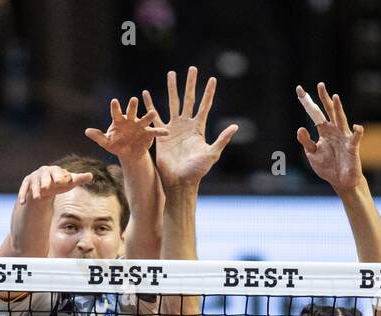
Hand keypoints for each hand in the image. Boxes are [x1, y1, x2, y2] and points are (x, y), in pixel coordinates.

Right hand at [17, 165, 93, 204]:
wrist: (45, 187)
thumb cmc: (59, 184)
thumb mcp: (69, 183)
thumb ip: (79, 179)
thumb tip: (91, 175)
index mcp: (54, 170)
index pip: (56, 171)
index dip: (59, 176)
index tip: (61, 182)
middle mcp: (42, 171)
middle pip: (44, 176)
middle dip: (45, 181)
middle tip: (46, 188)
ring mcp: (33, 177)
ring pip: (33, 184)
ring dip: (34, 190)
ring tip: (37, 197)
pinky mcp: (26, 183)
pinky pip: (23, 189)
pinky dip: (22, 195)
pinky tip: (22, 203)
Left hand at [84, 96, 165, 162]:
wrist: (129, 153)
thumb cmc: (116, 145)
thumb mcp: (106, 143)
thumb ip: (98, 137)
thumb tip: (86, 131)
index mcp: (119, 121)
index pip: (116, 113)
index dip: (115, 107)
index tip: (114, 101)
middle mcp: (131, 120)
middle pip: (131, 112)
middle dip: (133, 106)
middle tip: (133, 99)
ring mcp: (140, 126)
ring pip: (145, 119)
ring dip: (149, 116)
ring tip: (153, 113)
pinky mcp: (148, 133)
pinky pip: (155, 132)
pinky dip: (160, 132)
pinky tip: (166, 132)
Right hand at [145, 67, 238, 190]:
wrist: (179, 181)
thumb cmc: (197, 170)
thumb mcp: (211, 154)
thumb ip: (222, 139)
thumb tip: (235, 126)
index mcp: (198, 128)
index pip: (205, 106)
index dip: (209, 93)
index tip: (212, 79)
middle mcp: (186, 125)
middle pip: (188, 99)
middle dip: (190, 84)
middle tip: (192, 68)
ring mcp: (174, 128)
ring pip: (172, 103)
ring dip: (172, 89)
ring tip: (171, 74)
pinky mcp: (161, 135)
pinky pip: (155, 117)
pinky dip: (150, 106)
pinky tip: (145, 95)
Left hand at [296, 82, 364, 191]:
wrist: (341, 180)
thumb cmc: (327, 166)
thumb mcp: (312, 154)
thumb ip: (306, 142)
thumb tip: (300, 128)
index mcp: (324, 131)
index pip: (314, 114)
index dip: (307, 102)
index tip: (299, 90)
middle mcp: (334, 130)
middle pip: (328, 111)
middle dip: (324, 98)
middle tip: (320, 85)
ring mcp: (344, 137)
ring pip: (341, 119)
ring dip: (338, 108)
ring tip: (335, 97)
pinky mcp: (352, 147)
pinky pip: (355, 138)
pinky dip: (357, 132)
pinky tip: (356, 127)